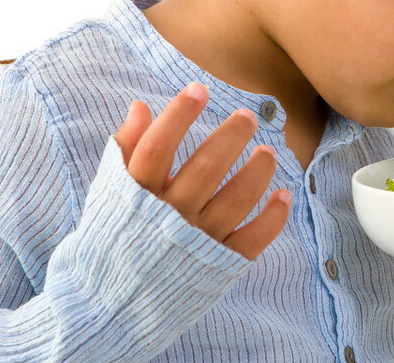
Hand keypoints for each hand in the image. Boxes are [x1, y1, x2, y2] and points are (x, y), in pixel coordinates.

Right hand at [113, 82, 290, 259]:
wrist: (110, 305)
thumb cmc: (115, 236)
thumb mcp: (111, 193)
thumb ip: (126, 149)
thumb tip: (140, 105)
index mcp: (136, 197)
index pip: (157, 148)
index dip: (178, 115)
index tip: (199, 89)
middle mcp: (168, 218)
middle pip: (206, 167)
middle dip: (232, 135)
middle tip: (248, 117)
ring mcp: (196, 242)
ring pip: (237, 198)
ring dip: (258, 171)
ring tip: (268, 153)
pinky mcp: (219, 264)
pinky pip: (254, 239)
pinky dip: (274, 217)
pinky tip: (283, 195)